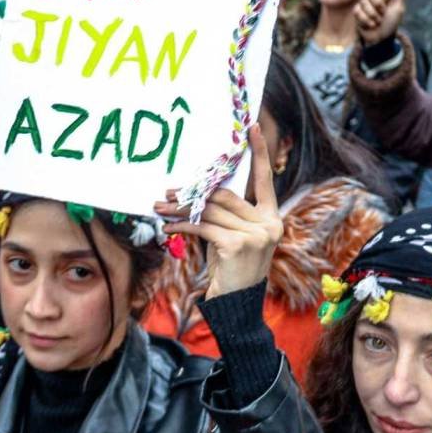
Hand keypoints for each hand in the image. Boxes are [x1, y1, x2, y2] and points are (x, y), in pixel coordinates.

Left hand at [158, 126, 283, 298]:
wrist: (237, 305)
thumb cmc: (232, 267)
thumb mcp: (233, 236)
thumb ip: (225, 213)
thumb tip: (197, 191)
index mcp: (271, 216)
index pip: (265, 179)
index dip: (259, 152)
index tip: (253, 128)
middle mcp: (269, 223)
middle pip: (225, 195)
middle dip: (194, 193)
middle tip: (167, 192)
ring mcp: (256, 234)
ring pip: (211, 210)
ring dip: (181, 208)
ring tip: (160, 208)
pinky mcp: (237, 245)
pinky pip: (203, 227)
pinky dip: (182, 225)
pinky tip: (168, 227)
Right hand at [354, 0, 405, 44]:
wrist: (380, 39)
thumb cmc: (391, 24)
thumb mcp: (398, 9)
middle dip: (377, 4)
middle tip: (383, 13)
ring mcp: (365, 4)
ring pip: (364, 2)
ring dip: (372, 15)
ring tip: (377, 22)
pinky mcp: (357, 11)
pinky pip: (357, 11)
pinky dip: (365, 19)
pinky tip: (370, 24)